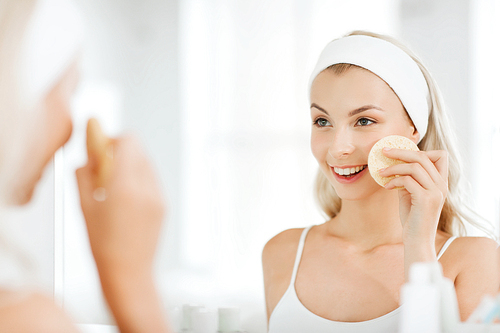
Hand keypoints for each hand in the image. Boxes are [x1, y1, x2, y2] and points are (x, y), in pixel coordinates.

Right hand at [76, 134, 165, 276]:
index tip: (100, 146)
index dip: (113, 139)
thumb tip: (86, 157)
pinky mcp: (163, 205)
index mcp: (125, 186)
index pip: (129, 142)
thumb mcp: (83, 207)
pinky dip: (139, 179)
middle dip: (120, 152)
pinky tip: (125, 198)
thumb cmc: (103, 245)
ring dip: (130, 165)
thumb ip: (83, 176)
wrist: (129, 272)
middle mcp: (147, 188)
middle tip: (103, 166)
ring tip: (113, 186)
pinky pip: (152, 181)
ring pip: (146, 164)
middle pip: (139, 150)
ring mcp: (158, 196)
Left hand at [379, 148, 447, 242]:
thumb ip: (408, 180)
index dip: (421, 151)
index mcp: (441, 183)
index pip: (441, 155)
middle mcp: (442, 186)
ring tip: (381, 172)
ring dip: (393, 167)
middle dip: (401, 152)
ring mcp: (435, 192)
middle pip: (423, 156)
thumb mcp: (410, 194)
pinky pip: (407, 180)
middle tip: (384, 151)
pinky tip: (386, 187)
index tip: (402, 154)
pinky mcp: (425, 199)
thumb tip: (394, 165)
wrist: (416, 240)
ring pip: (414, 166)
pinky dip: (394, 180)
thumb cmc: (412, 219)